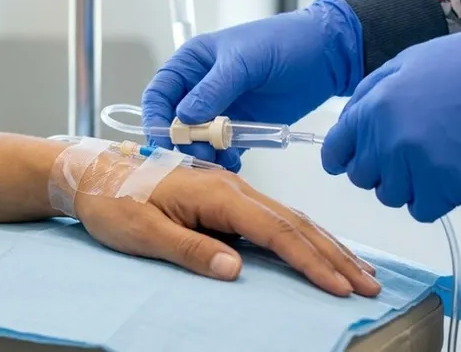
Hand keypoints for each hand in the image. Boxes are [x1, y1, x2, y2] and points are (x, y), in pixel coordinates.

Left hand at [75, 165, 379, 297]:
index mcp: (215, 193)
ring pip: (288, 217)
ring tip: (358, 270)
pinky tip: (314, 247)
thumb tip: (234, 270)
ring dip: (324, 244)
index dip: (311, 261)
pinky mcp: (222, 195)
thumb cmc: (111, 200)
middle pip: (293, 222)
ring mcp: (228, 188)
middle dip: (334, 255)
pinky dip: (301, 234)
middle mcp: (229, 186)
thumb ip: (188, 249)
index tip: (340, 287)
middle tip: (370, 285)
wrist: (90, 174)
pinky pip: (272, 216)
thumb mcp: (141, 232)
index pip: (275, 231)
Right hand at [141, 0, 362, 169]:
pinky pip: (223, 149)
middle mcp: (200, 89)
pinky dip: (223, 159)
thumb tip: (183, 117)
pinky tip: (233, 163)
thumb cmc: (283, 42)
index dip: (156, 116)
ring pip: (197, 140)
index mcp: (191, 64)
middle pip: (175, 122)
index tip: (163, 138)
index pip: (159, 94)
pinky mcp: (242, 127)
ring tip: (217, 161)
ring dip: (202, 153)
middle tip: (196, 155)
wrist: (328, 54)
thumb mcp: (244, 60)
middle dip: (181, 141)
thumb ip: (213, 89)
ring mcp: (221, 110)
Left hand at [322, 28, 460, 221]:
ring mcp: (415, 166)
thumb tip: (348, 123)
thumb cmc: (460, 65)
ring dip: (405, 184)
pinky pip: (421, 210)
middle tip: (406, 154)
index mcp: (371, 110)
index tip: (350, 160)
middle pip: (361, 177)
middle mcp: (385, 141)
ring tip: (431, 160)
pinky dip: (430, 199)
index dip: (342, 157)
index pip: (334, 151)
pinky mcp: (446, 187)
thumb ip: (369, 95)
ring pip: (390, 196)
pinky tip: (444, 177)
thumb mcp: (403, 65)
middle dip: (378, 169)